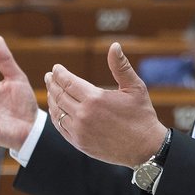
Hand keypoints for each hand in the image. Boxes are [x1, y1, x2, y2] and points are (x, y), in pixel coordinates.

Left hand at [45, 42, 166, 167]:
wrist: (145, 148)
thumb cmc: (142, 116)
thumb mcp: (135, 88)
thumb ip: (121, 66)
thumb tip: (114, 45)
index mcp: (95, 98)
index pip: (68, 82)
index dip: (60, 73)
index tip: (56, 68)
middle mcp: (83, 115)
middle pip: (60, 95)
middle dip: (52, 84)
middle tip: (49, 76)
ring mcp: (79, 131)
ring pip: (57, 111)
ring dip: (52, 99)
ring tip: (50, 90)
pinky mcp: (79, 143)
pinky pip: (61, 127)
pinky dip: (56, 116)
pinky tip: (57, 109)